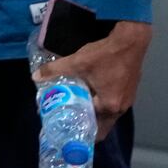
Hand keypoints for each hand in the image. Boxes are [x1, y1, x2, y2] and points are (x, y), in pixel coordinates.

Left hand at [34, 20, 152, 140]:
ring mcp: (128, 99)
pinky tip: (92, 94)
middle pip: (103, 124)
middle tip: (69, 120)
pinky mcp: (130, 90)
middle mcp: (121, 108)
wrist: (131, 39)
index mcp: (109, 106)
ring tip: (77, 108)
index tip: (66, 127)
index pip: (94, 127)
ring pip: (109, 114)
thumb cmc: (106, 54)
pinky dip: (103, 103)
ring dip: (95, 113)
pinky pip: (114, 103)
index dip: (79, 128)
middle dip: (87, 124)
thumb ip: (56, 70)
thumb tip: (36, 77)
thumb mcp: (77, 62)